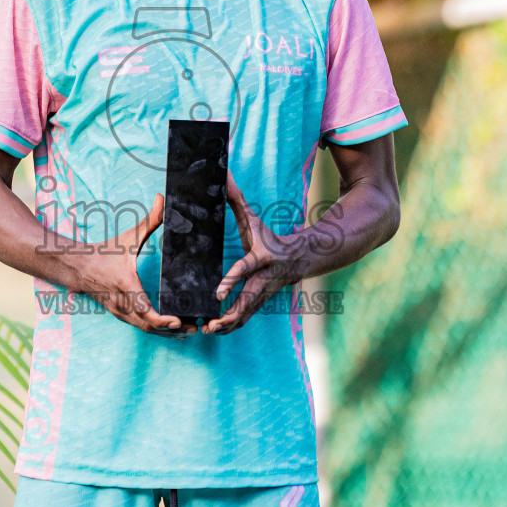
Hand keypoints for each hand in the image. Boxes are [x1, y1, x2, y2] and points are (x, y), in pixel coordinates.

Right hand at [75, 193, 183, 336]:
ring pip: (146, 329)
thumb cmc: (106, 252)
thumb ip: (149, 220)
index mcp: (126, 285)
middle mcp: (122, 303)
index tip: (178, 320)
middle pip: (149, 325)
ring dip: (167, 332)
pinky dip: (157, 330)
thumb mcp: (128, 237)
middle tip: (195, 327)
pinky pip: (141, 327)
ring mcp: (120, 312)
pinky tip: (174, 329)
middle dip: (172, 329)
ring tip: (190, 330)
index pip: (143, 309)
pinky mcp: (121, 315)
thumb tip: (163, 198)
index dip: (161, 319)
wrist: (78, 267)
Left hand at [205, 173, 305, 334]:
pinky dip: (231, 328)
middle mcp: (263, 280)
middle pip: (247, 301)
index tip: (218, 293)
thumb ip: (236, 199)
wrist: (299, 259)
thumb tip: (222, 175)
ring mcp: (263, 295)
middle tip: (210, 324)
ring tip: (207, 330)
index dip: (233, 280)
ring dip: (228, 326)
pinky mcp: (260, 304)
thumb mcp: (254, 219)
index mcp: (261, 258)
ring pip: (246, 315)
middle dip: (230, 315)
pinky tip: (214, 331)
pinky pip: (246, 319)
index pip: (246, 269)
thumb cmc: (268, 237)